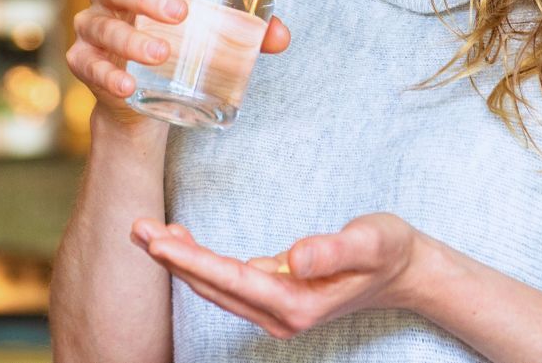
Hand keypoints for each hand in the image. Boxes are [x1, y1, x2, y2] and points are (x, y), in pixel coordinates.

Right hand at [67, 0, 291, 126]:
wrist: (142, 101)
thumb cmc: (178, 47)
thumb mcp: (209, 32)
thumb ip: (246, 30)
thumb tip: (280, 37)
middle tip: (181, 12)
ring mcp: (93, 30)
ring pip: (104, 27)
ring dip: (132, 40)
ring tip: (162, 54)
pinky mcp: (85, 64)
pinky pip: (89, 66)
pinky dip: (108, 76)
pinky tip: (127, 85)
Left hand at [130, 214, 428, 338]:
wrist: (406, 270)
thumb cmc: (389, 250)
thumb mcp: (372, 240)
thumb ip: (335, 250)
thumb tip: (296, 257)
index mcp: (298, 302)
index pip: (232, 279)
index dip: (192, 260)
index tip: (157, 242)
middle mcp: (281, 314)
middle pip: (213, 286)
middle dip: (172, 258)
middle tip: (136, 226)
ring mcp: (276, 311)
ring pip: (215, 287)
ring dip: (181, 260)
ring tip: (147, 231)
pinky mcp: (274, 298)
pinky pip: (226, 282)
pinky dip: (200, 262)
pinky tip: (181, 241)